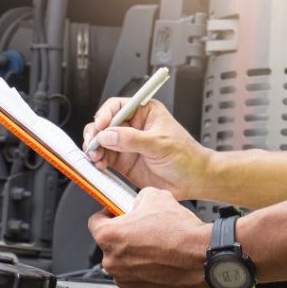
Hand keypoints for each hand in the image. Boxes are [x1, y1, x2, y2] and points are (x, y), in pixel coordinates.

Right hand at [82, 98, 211, 199]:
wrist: (194, 181)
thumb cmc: (186, 157)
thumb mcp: (159, 144)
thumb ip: (132, 139)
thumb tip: (108, 135)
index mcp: (144, 113)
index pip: (117, 107)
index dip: (105, 115)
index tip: (100, 126)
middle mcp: (133, 127)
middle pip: (104, 125)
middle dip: (95, 134)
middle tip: (92, 144)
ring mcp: (127, 145)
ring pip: (101, 142)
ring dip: (94, 149)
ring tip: (95, 157)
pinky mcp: (124, 162)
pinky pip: (105, 158)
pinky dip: (98, 161)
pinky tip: (100, 165)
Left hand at [88, 187, 210, 287]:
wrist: (205, 257)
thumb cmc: (182, 232)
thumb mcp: (156, 196)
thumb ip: (137, 199)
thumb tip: (137, 203)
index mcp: (110, 236)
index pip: (95, 223)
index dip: (107, 215)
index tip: (115, 215)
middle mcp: (113, 261)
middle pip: (110, 245)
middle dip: (124, 237)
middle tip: (143, 231)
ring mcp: (125, 280)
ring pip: (123, 264)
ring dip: (134, 256)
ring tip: (156, 247)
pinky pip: (135, 279)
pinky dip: (144, 272)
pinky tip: (160, 262)